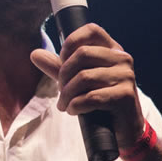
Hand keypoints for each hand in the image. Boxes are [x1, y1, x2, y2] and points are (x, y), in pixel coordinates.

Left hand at [30, 23, 145, 147]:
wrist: (123, 130)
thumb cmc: (100, 102)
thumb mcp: (77, 81)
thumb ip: (58, 67)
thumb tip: (34, 54)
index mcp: (112, 50)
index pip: (91, 30)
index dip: (71, 43)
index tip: (62, 61)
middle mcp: (122, 59)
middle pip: (82, 54)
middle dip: (64, 74)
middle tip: (61, 90)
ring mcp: (126, 76)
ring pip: (84, 77)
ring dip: (67, 94)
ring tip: (65, 104)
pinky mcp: (125, 96)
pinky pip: (91, 97)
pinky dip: (76, 106)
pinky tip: (73, 110)